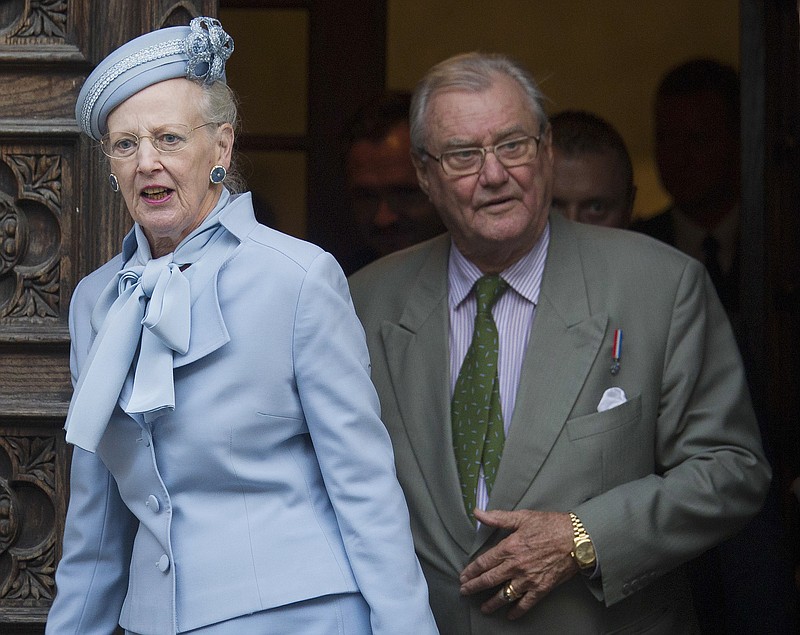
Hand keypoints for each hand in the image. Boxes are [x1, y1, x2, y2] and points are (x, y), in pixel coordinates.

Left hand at [459, 508, 576, 619]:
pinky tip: (509, 614)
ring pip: (504, 595)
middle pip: (489, 580)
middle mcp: (516, 566)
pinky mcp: (541, 588)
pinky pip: (526, 603)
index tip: (463, 576)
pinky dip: (516, 611)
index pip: (484, 562)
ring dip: (491, 603)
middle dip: (474, 587)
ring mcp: (528, 579)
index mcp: (509, 548)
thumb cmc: (551, 525)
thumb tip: (477, 513)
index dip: (471, 570)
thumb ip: (498, 518)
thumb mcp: (522, 517)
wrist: (577, 539)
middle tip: (464, 591)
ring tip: (483, 608)